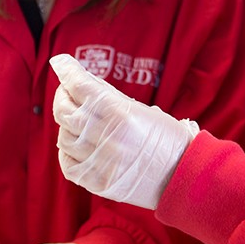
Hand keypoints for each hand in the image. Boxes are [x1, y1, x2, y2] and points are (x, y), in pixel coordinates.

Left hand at [50, 53, 197, 209]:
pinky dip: (67, 152)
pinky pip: (68, 165)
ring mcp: (99, 161)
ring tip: (78, 120)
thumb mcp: (142, 109)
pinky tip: (75, 144)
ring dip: (67, 125)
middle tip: (67, 91)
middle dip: (63, 95)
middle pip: (65, 110)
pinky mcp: (98, 181)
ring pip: (63, 137)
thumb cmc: (168, 138)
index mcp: (119, 113)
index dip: (66, 70)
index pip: (80, 86)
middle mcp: (106, 137)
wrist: (184, 175)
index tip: (60, 62)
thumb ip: (109, 97)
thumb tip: (82, 80)